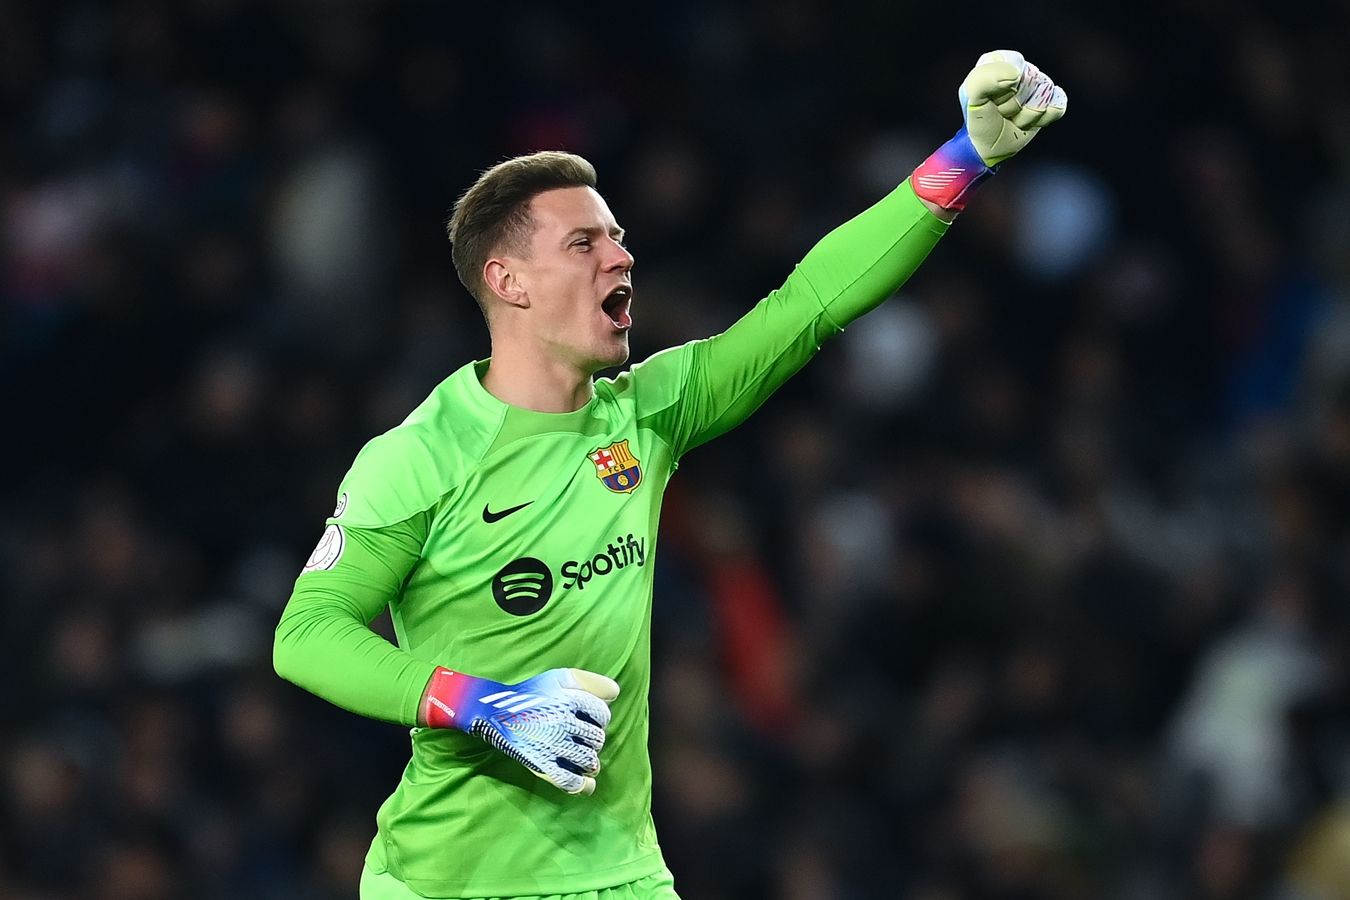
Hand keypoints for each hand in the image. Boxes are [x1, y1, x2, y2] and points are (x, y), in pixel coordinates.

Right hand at [421, 666, 619, 794]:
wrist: (494, 711)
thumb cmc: (531, 693)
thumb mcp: (560, 677)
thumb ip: (591, 681)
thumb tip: (615, 693)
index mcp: (569, 699)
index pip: (603, 715)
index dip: (599, 718)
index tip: (590, 720)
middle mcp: (562, 722)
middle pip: (597, 738)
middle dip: (593, 739)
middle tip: (583, 739)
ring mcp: (551, 745)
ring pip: (588, 761)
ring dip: (590, 761)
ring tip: (585, 759)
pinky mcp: (541, 765)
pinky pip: (570, 782)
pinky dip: (582, 785)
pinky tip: (586, 784)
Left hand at [911, 49, 1066, 212]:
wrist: (987, 148)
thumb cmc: (978, 121)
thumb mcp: (972, 97)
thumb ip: (984, 78)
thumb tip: (1015, 75)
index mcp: (998, 60)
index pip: (1016, 65)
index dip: (1005, 88)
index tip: (992, 100)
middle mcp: (1019, 69)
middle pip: (1033, 80)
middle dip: (1014, 104)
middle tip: (1001, 112)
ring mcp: (1036, 84)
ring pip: (1045, 95)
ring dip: (1026, 115)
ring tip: (1012, 118)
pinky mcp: (1049, 100)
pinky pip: (1058, 103)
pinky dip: (1045, 117)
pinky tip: (1030, 121)